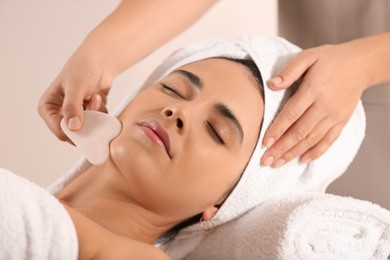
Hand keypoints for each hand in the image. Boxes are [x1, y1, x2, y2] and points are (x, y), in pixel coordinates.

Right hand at [38, 48, 111, 141]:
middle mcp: (59, 114)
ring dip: (95, 114)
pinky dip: (101, 113)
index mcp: (47, 108)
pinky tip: (98, 98)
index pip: (59, 131)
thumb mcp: (75, 87)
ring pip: (88, 128)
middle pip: (75, 133)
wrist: (99, 62)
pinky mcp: (88, 115)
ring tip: (94, 96)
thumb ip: (73, 107)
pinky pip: (97, 124)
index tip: (87, 127)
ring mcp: (75, 115)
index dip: (74, 133)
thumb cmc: (82, 69)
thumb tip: (72, 127)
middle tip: (92, 103)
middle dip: (87, 121)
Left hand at [260, 43, 368, 167]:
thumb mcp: (308, 56)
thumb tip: (271, 84)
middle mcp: (324, 106)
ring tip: (278, 163)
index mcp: (313, 90)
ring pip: (311, 140)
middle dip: (281, 148)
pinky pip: (329, 141)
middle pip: (299, 132)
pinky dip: (316, 152)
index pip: (291, 114)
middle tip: (265, 161)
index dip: (277, 130)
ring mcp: (334, 116)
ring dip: (293, 153)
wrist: (360, 64)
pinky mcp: (341, 121)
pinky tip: (303, 160)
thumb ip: (289, 71)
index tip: (264, 143)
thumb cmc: (330, 59)